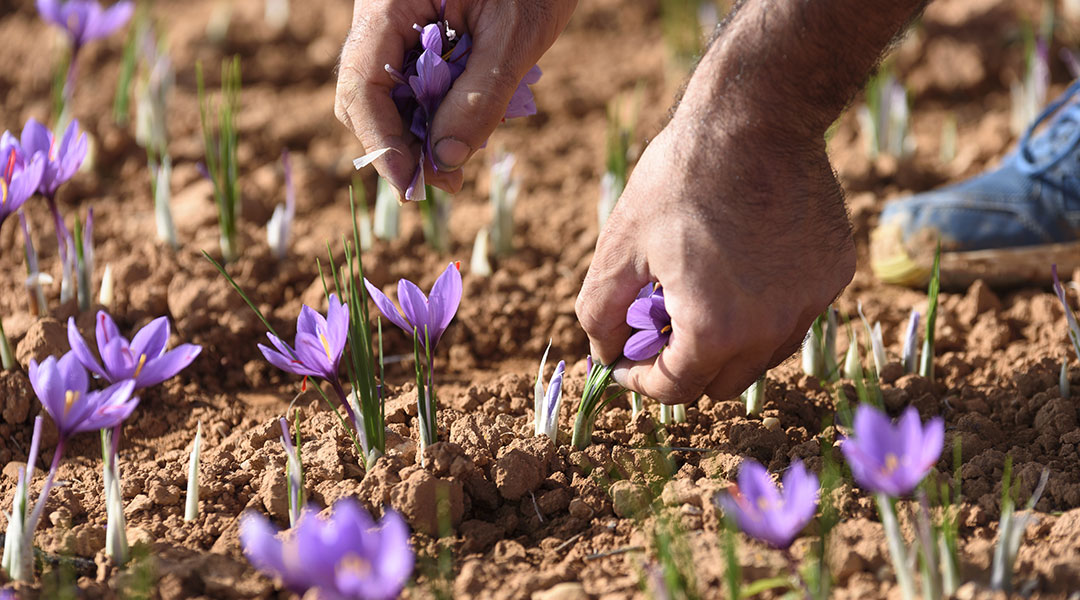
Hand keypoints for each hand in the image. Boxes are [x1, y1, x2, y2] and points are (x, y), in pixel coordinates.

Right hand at [335, 0, 575, 196]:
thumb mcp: (514, 37)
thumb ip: (479, 98)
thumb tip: (445, 162)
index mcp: (388, 5)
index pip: (361, 85)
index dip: (381, 143)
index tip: (410, 185)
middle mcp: (380, 16)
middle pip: (367, 95)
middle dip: (403, 143)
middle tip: (447, 180)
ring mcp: (395, 26)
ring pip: (389, 95)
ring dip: (422, 131)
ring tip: (463, 152)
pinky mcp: (415, 36)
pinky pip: (412, 82)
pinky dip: (437, 110)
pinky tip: (466, 122)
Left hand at [575, 109, 855, 403]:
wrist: (757, 117)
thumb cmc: (680, 178)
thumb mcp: (619, 247)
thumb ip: (600, 314)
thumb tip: (607, 354)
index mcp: (715, 329)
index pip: (676, 389)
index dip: (641, 382)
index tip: (624, 362)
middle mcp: (771, 328)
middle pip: (722, 383)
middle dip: (683, 367)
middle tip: (657, 329)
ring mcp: (811, 302)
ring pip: (762, 356)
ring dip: (726, 343)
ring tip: (697, 295)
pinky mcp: (833, 275)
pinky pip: (793, 315)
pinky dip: (764, 309)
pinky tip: (741, 267)